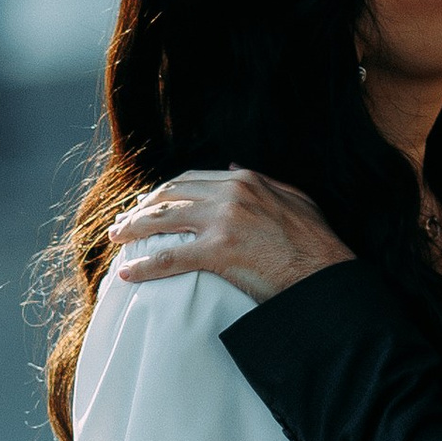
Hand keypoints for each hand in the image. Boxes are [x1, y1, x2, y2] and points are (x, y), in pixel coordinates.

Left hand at [112, 168, 352, 304]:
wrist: (325, 275)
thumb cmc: (315, 244)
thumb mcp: (294, 199)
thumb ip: (263, 181)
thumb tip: (233, 165)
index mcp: (245, 181)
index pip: (190, 179)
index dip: (163, 192)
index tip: (148, 203)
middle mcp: (230, 195)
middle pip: (169, 194)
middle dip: (140, 207)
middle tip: (123, 222)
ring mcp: (223, 222)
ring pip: (163, 220)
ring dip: (132, 229)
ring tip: (116, 240)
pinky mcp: (218, 252)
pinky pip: (169, 257)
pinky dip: (144, 265)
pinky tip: (129, 273)